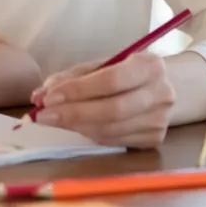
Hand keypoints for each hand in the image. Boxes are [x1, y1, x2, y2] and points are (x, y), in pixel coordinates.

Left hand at [30, 53, 175, 148]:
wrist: (165, 87)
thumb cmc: (126, 72)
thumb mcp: (102, 65)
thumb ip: (72, 78)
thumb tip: (40, 96)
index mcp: (150, 66)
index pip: (111, 80)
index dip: (78, 90)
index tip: (49, 97)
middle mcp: (161, 94)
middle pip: (112, 110)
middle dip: (72, 113)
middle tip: (42, 115)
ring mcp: (160, 121)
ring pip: (110, 129)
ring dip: (76, 126)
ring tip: (53, 119)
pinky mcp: (154, 140)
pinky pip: (113, 140)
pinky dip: (89, 134)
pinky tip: (75, 126)